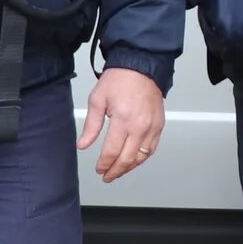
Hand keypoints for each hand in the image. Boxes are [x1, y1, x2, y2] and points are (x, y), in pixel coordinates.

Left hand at [78, 68, 165, 182]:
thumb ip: (91, 125)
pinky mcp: (159, 126)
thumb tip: (83, 144)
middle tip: (107, 176)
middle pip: (127, 159)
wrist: (141, 66)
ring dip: (129, 168)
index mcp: (123, 119)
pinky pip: (151, 149)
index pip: (112, 151)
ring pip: (141, 157)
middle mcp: (140, 126)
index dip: (104, 164)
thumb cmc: (120, 79)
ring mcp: (152, 127)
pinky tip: (133, 161)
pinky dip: (142, 158)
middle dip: (115, 171)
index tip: (99, 169)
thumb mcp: (98, 99)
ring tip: (118, 171)